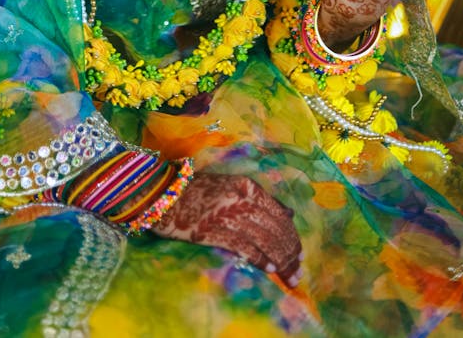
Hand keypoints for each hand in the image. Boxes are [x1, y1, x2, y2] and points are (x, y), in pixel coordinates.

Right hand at [152, 173, 300, 282]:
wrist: (164, 195)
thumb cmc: (198, 192)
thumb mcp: (232, 187)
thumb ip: (259, 200)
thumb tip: (289, 214)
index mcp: (247, 186)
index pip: (279, 214)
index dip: (292, 236)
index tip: (299, 253)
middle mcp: (241, 198)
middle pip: (274, 229)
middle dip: (290, 253)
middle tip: (297, 272)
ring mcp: (227, 214)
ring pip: (264, 240)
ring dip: (280, 260)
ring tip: (288, 277)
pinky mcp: (214, 230)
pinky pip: (244, 247)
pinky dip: (260, 259)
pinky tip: (270, 269)